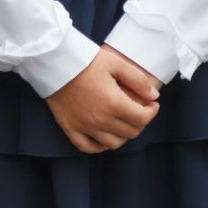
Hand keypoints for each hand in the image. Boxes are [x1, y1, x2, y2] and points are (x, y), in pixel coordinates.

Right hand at [44, 46, 160, 153]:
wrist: (54, 61)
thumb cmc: (85, 60)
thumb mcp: (115, 63)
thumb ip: (137, 80)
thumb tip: (154, 96)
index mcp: (114, 103)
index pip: (142, 118)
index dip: (152, 112)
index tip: (152, 104)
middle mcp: (101, 120)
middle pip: (130, 132)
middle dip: (140, 122)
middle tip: (139, 110)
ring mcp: (85, 126)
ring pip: (113, 143)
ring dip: (123, 135)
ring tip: (123, 122)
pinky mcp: (70, 128)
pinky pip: (88, 147)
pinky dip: (99, 146)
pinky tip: (104, 136)